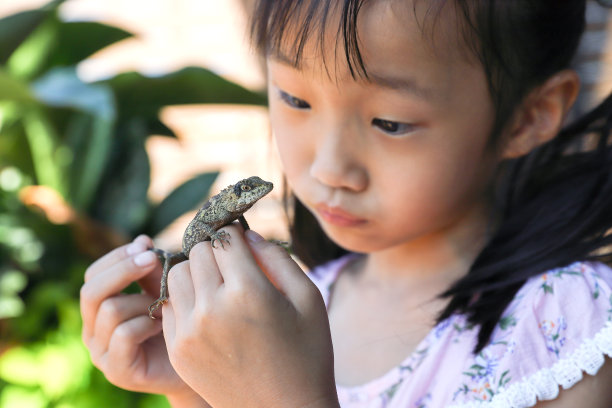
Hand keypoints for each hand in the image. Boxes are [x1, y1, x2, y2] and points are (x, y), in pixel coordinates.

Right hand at [80, 235, 208, 407]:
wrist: (196, 364)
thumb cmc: (178, 323)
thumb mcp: (162, 290)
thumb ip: (151, 270)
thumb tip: (142, 241)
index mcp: (99, 308)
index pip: (93, 275)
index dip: (117, 257)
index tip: (145, 245)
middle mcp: (93, 331)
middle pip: (91, 291)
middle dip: (124, 270)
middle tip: (152, 258)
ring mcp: (101, 353)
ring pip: (110, 309)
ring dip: (142, 301)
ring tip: (165, 306)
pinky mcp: (116, 371)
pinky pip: (123, 335)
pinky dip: (146, 323)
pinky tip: (164, 324)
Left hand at [162, 225, 338, 407]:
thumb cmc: (307, 353)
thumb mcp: (309, 299)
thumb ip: (278, 259)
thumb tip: (248, 235)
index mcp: (249, 292)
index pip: (224, 238)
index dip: (236, 234)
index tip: (242, 241)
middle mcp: (212, 308)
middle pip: (197, 252)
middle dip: (215, 251)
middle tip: (233, 264)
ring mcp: (190, 332)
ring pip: (177, 274)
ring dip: (195, 272)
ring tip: (217, 285)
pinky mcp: (179, 350)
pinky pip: (169, 305)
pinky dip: (185, 299)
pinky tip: (207, 310)